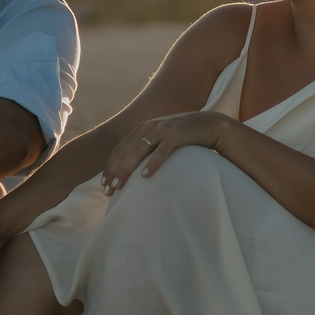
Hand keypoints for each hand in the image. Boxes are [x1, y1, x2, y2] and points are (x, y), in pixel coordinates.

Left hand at [99, 112, 227, 194]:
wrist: (209, 124)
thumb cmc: (184, 136)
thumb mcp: (161, 138)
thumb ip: (147, 146)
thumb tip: (132, 167)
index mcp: (143, 127)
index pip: (120, 148)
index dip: (110, 165)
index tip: (104, 183)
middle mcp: (150, 126)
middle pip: (125, 151)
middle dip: (114, 171)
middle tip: (108, 190)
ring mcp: (163, 129)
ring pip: (139, 151)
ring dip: (127, 169)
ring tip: (120, 186)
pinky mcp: (177, 135)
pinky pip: (162, 151)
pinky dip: (152, 163)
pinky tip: (145, 176)